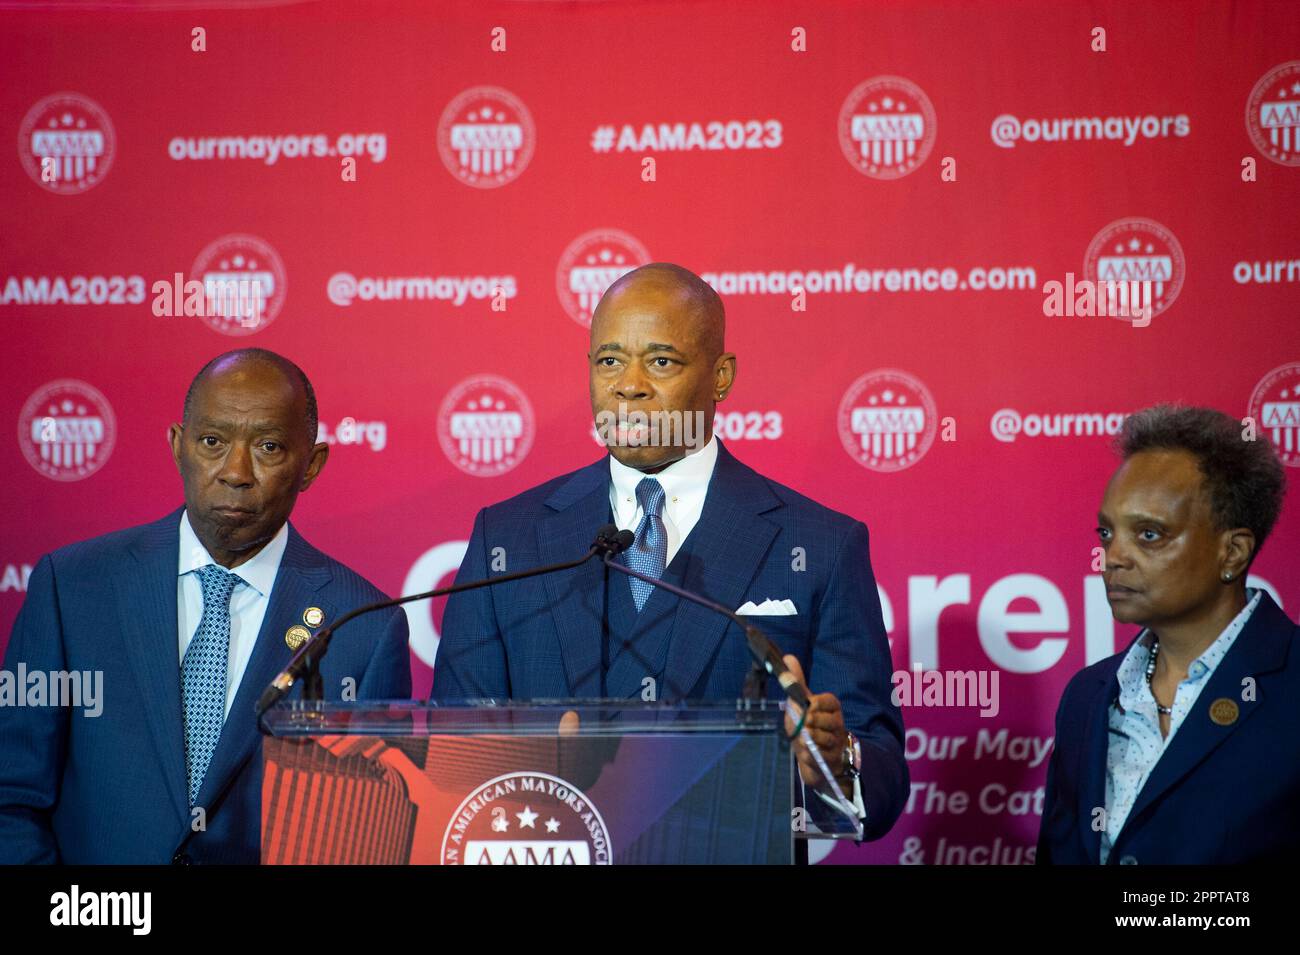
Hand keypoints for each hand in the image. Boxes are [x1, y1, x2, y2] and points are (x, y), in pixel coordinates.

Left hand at [781, 655, 851, 796]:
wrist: (816, 758)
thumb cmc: (808, 725)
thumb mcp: (801, 703)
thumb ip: (796, 682)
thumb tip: (788, 657)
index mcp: (832, 708)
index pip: (829, 701)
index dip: (816, 704)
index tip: (807, 706)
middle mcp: (837, 724)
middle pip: (823, 719)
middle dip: (808, 722)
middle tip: (801, 724)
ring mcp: (836, 742)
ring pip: (821, 738)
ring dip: (806, 739)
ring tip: (801, 739)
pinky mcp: (831, 760)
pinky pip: (817, 755)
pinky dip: (807, 754)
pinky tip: (803, 752)